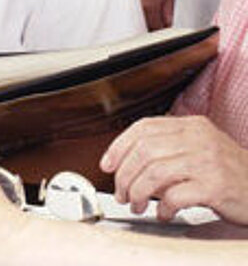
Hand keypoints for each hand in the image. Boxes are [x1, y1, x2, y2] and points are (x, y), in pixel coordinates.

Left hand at [100, 115, 247, 224]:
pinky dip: (163, 207)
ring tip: (137, 205)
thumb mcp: (201, 150)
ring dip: (139, 192)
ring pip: (155, 172)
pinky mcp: (215, 186)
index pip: (144, 127)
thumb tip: (130, 162)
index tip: (108, 164)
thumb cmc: (231, 174)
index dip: (120, 146)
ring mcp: (207, 161)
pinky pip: (177, 195)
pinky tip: (163, 214)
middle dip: (125, 174)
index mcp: (191, 126)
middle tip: (122, 193)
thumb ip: (170, 149)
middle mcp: (198, 139)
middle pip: (145, 150)